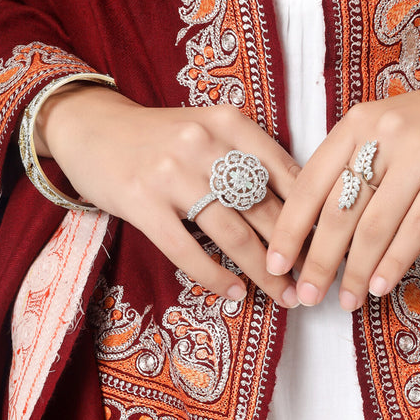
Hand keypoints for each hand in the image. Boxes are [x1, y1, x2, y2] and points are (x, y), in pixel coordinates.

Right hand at [34, 84, 301, 306]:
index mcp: (231, 124)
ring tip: (283, 295)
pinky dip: (214, 276)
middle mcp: (205, 144)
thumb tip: (299, 213)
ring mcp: (172, 173)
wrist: (91, 128)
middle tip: (313, 282)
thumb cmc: (162, 138)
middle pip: (265, 209)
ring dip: (263, 273)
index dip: (311, 217)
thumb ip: (249, 161)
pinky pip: (187, 249)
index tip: (328, 247)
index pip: (287, 175)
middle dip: (294, 253)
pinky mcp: (141, 201)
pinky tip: (234, 293)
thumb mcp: (211, 131)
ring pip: (233, 234)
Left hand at [265, 77, 419, 309]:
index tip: (276, 265)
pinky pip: (414, 229)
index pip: (310, 183)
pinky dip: (393, 263)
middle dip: (319, 261)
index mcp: (355, 124)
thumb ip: (349, 167)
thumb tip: (312, 232)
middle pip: (339, 211)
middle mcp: (383, 136)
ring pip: (375, 225)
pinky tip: (379, 286)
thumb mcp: (380, 132)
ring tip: (345, 300)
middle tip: (308, 295)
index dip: (290, 229)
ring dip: (356, 270)